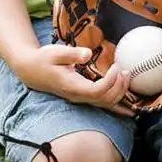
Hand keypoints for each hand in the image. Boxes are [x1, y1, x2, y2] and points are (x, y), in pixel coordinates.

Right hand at [12, 43, 134, 115]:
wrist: (32, 71)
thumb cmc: (44, 59)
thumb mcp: (55, 52)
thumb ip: (72, 54)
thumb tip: (88, 54)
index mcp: (72, 86)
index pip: (96, 91)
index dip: (110, 81)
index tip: (115, 66)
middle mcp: (78, 96)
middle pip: (104, 100)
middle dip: (119, 87)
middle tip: (125, 70)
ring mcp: (80, 98)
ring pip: (105, 103)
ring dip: (119, 92)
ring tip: (126, 75)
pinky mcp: (83, 96)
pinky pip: (102, 104)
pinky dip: (117, 104)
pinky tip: (129, 109)